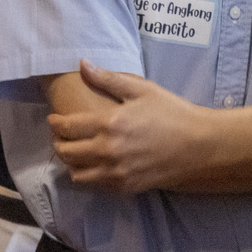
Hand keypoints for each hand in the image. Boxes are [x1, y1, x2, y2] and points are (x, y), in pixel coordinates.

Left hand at [48, 59, 206, 193]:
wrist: (198, 146)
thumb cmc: (171, 113)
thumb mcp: (142, 90)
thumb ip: (108, 79)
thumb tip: (82, 64)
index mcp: (110, 123)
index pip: (67, 126)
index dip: (55, 123)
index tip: (53, 119)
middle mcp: (108, 150)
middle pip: (66, 151)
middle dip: (57, 142)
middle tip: (59, 135)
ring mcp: (115, 172)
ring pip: (75, 172)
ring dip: (69, 162)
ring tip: (73, 151)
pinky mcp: (124, 187)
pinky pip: (93, 185)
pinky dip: (85, 175)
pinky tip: (91, 165)